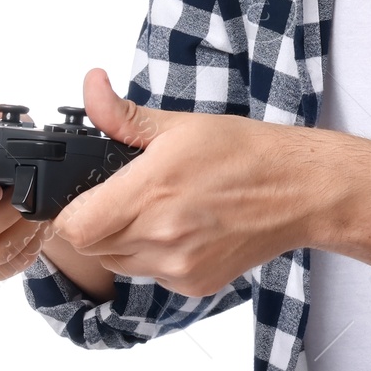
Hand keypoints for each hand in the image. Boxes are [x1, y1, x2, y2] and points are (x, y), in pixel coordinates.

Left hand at [51, 69, 322, 299]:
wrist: (300, 190)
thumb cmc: (247, 153)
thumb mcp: (181, 124)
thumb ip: (122, 115)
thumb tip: (91, 87)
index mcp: (152, 191)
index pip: (75, 226)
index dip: (70, 211)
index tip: (83, 195)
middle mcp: (161, 236)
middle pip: (91, 246)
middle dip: (96, 221)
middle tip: (126, 194)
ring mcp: (178, 266)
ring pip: (118, 263)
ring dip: (122, 241)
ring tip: (159, 209)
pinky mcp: (193, 284)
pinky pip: (150, 276)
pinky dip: (154, 256)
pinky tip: (183, 229)